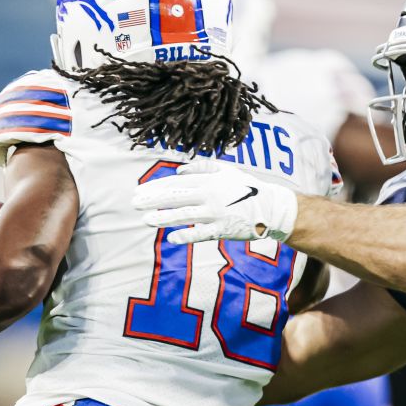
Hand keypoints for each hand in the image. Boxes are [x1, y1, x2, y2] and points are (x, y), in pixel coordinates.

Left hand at [132, 160, 298, 243]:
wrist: (271, 207)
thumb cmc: (246, 187)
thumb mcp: (225, 170)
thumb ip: (201, 167)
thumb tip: (178, 171)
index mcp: (209, 180)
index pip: (177, 183)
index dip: (157, 186)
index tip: (140, 190)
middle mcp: (209, 196)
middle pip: (176, 197)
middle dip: (153, 200)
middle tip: (134, 202)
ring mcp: (215, 214)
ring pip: (184, 216)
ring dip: (164, 218)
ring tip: (146, 219)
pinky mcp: (222, 230)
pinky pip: (200, 234)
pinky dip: (186, 236)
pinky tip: (170, 238)